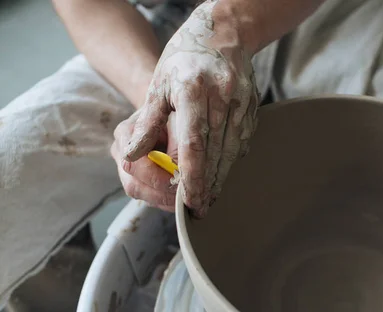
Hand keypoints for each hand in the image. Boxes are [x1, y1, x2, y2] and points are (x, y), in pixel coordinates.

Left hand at [122, 0, 259, 217]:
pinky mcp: (252, 105)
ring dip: (222, 176)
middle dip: (207, 184)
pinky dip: (233, 159)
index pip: (193, 143)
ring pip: (232, 149)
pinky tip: (224, 173)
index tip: (188, 200)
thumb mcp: (159, 84)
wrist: (222, 32)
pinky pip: (243, 138)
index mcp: (193, 90)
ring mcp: (241, 101)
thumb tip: (131, 156)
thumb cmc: (183, 58)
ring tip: (211, 198)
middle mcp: (221, 96)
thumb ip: (147, 123)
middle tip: (200, 209)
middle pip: (215, 152)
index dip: (191, 176)